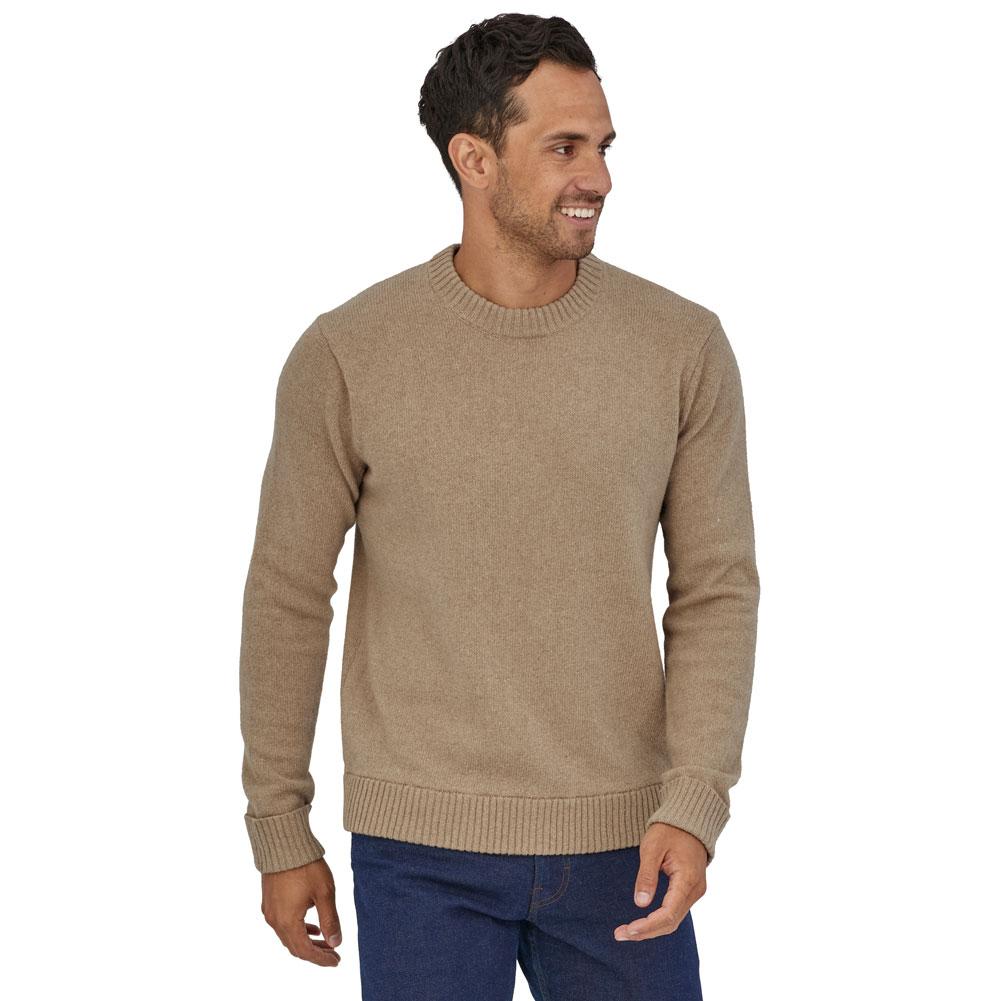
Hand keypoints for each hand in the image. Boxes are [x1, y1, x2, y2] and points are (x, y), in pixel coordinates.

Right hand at [260, 857, 342, 966]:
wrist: (283, 844)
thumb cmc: (306, 866)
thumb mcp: (324, 893)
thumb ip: (330, 920)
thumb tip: (336, 942)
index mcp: (288, 922)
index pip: (306, 951)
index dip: (322, 959)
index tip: (336, 960)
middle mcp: (275, 921)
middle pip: (295, 947)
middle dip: (316, 952)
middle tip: (333, 953)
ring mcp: (269, 911)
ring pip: (288, 936)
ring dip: (307, 941)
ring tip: (326, 940)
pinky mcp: (269, 901)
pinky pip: (283, 925)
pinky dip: (298, 930)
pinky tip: (311, 925)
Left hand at [613, 823, 707, 941]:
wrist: (689, 820)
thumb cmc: (669, 830)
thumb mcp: (652, 848)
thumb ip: (647, 875)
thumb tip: (640, 903)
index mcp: (688, 880)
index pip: (669, 914)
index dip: (649, 926)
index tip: (628, 930)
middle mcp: (695, 890)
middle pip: (671, 922)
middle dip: (646, 932)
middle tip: (619, 934)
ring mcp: (694, 892)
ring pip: (673, 920)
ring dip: (651, 929)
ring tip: (626, 932)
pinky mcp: (690, 890)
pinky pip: (674, 912)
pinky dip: (658, 920)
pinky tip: (642, 922)